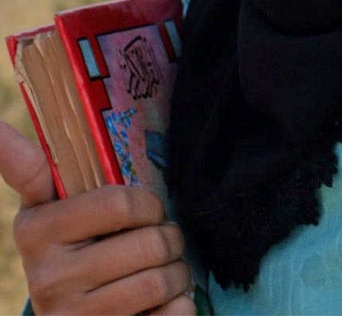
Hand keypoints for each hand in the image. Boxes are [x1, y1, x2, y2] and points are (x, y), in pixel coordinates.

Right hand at [2, 120, 195, 315]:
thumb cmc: (76, 252)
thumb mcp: (52, 211)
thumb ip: (32, 170)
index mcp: (36, 233)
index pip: (121, 203)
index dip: (146, 207)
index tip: (142, 212)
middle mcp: (47, 279)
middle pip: (152, 241)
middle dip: (169, 240)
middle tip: (156, 245)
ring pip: (163, 279)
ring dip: (177, 274)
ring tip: (158, 274)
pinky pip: (174, 313)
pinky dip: (179, 306)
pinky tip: (158, 307)